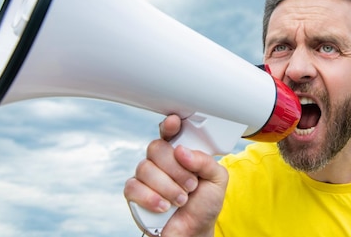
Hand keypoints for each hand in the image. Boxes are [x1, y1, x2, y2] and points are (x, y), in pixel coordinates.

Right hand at [124, 114, 228, 236]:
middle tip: (190, 185)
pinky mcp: (135, 194)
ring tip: (181, 200)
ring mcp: (146, 177)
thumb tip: (182, 151)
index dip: (169, 125)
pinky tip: (164, 207)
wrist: (194, 232)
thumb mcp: (217, 180)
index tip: (174, 123)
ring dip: (168, 187)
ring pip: (145, 168)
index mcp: (180, 152)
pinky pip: (133, 187)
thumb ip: (205, 161)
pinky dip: (151, 198)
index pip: (170, 132)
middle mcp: (161, 161)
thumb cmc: (204, 204)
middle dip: (175, 169)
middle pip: (156, 148)